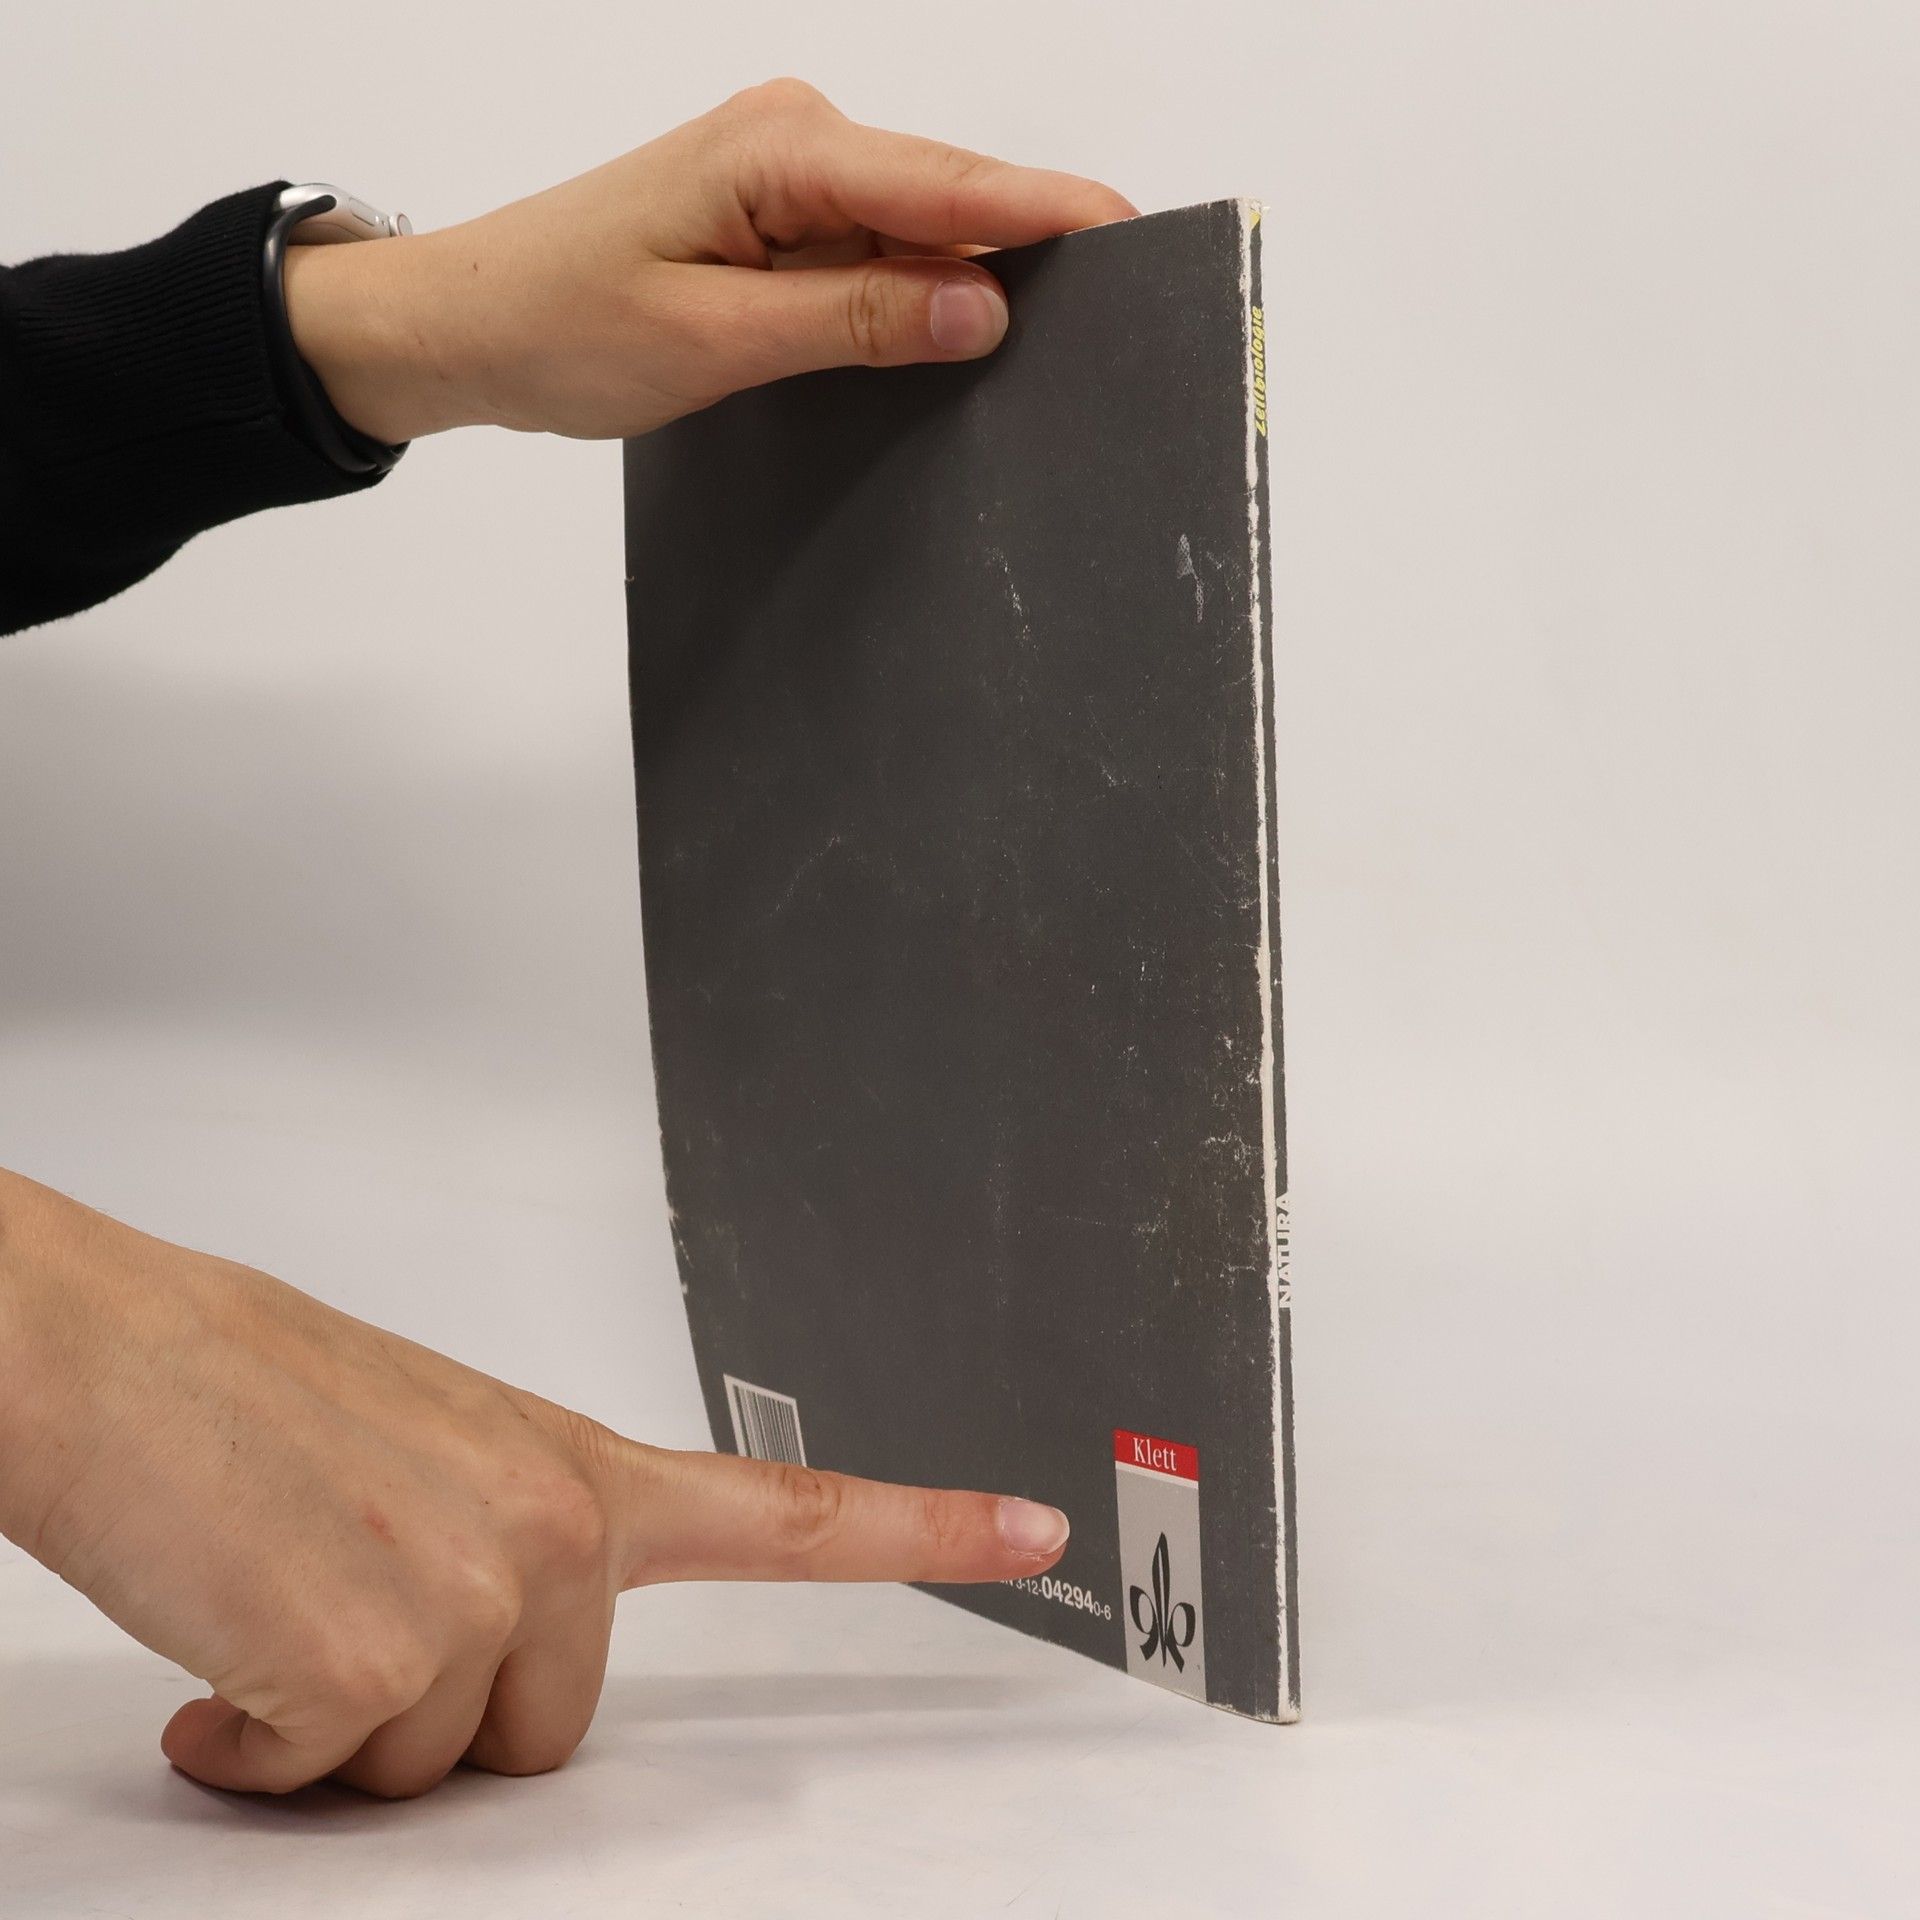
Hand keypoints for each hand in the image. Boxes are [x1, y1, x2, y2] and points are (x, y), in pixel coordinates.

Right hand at [0, 1169, 1070, 1797]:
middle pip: (547, 1729)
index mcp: (574, 1464)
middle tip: (339, 1596)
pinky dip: (255, 1747)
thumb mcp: (427, 1446)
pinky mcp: (375, 1665)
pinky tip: (217, 1653)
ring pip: (436, 1771)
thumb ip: (508, 1540)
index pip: (788, 1505)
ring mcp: (477, 1591)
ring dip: (340, 1722)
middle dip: (440, 1708)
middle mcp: (554, 1524)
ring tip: (274, 1595)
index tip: (1033, 1529)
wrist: (97, 1354)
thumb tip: (491, 1658)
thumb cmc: (241, 1388)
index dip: (924, 1528)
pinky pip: (327, 1784)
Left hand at [280, 78, 1135, 444]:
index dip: (1052, 210)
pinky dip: (920, 295)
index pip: (951, 179)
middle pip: (953, 195)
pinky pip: (879, 252)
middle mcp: (796, 140)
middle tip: (1119, 319)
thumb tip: (982, 302)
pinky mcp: (780, 219)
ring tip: (1059, 345)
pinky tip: (959, 341)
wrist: (465, 324)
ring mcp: (790, 177)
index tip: (1139, 236)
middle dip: (1034, 251)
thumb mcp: (717, 340)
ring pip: (922, 228)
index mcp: (781, 148)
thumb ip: (854, 319)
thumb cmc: (561, 324)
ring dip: (978, 281)